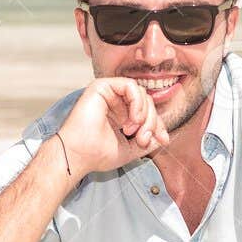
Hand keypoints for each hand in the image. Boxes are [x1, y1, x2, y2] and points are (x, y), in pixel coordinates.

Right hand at [56, 77, 170, 173]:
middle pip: (147, 102)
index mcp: (120, 115)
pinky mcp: (101, 86)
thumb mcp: (131, 149)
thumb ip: (148, 141)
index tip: (164, 140)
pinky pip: (130, 85)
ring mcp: (108, 94)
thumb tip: (164, 136)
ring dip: (145, 114)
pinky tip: (133, 119)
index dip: (158, 125)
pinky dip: (137, 102)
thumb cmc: (98, 154)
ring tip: (135, 130)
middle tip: (144, 139)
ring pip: (141, 93)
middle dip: (152, 121)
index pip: (147, 112)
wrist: (78, 155)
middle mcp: (114, 103)